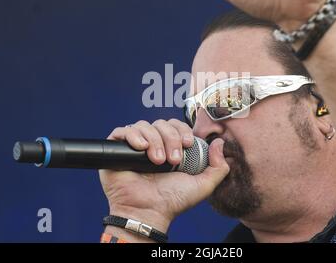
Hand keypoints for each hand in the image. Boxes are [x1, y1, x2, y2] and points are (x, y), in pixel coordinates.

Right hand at [99, 119, 229, 231]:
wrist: (149, 212)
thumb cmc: (173, 201)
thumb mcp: (203, 185)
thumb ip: (218, 166)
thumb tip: (219, 142)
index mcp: (169, 147)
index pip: (175, 125)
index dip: (182, 130)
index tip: (187, 144)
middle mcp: (152, 144)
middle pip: (160, 123)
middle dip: (170, 138)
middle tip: (173, 160)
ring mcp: (133, 147)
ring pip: (144, 126)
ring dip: (154, 140)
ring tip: (157, 161)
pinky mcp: (116, 151)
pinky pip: (122, 132)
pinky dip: (133, 136)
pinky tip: (141, 149)